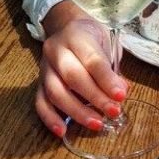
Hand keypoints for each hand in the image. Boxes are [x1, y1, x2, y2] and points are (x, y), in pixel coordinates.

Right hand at [34, 1, 125, 135]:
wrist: (65, 26)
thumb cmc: (91, 37)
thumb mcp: (106, 42)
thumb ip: (112, 66)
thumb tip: (122, 91)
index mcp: (77, 37)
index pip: (92, 60)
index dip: (107, 80)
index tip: (121, 96)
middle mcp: (56, 51)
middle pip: (73, 78)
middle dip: (95, 98)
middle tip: (113, 112)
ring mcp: (44, 68)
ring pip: (55, 92)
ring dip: (76, 112)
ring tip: (96, 124)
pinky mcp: (37, 82)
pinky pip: (40, 102)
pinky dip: (49, 119)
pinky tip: (63, 132)